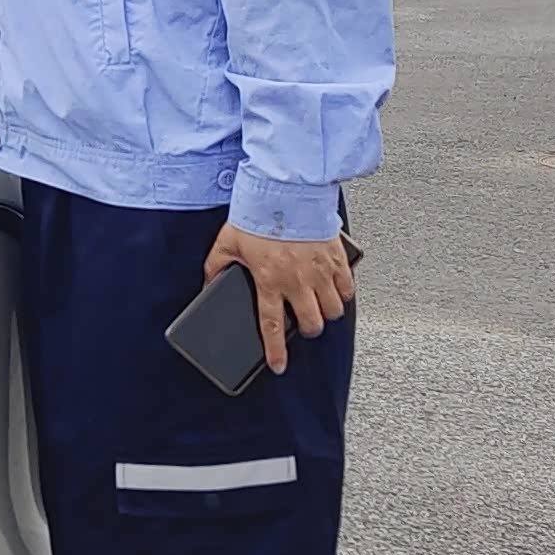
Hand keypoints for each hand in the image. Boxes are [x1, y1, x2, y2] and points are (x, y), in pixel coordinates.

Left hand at [208, 224, 350, 375]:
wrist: (286, 189)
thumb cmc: (257, 213)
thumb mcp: (227, 242)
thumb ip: (215, 267)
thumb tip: (207, 285)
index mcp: (269, 280)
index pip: (271, 326)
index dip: (275, 351)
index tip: (278, 366)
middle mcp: (297, 280)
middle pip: (311, 324)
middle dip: (308, 330)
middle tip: (304, 324)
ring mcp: (320, 271)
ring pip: (333, 310)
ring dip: (326, 313)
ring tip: (319, 306)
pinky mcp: (336, 258)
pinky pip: (348, 288)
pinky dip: (343, 293)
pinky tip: (334, 289)